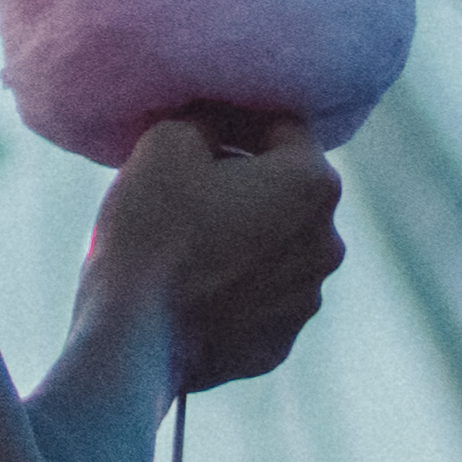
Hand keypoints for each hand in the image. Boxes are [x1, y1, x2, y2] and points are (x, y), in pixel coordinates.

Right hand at [95, 108, 346, 386]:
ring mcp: (306, 299)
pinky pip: (258, 300)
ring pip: (275, 248)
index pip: (281, 126)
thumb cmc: (151, 230)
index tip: (194, 135)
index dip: (235, 123)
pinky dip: (233, 290)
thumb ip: (207, 117)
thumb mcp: (166, 142)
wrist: (133, 338)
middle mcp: (327, 242)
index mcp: (313, 183)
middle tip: (185, 190)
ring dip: (242, 238)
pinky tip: (188, 290)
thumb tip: (216, 121)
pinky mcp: (278, 343)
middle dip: (244, 183)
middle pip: (285, 191)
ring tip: (184, 246)